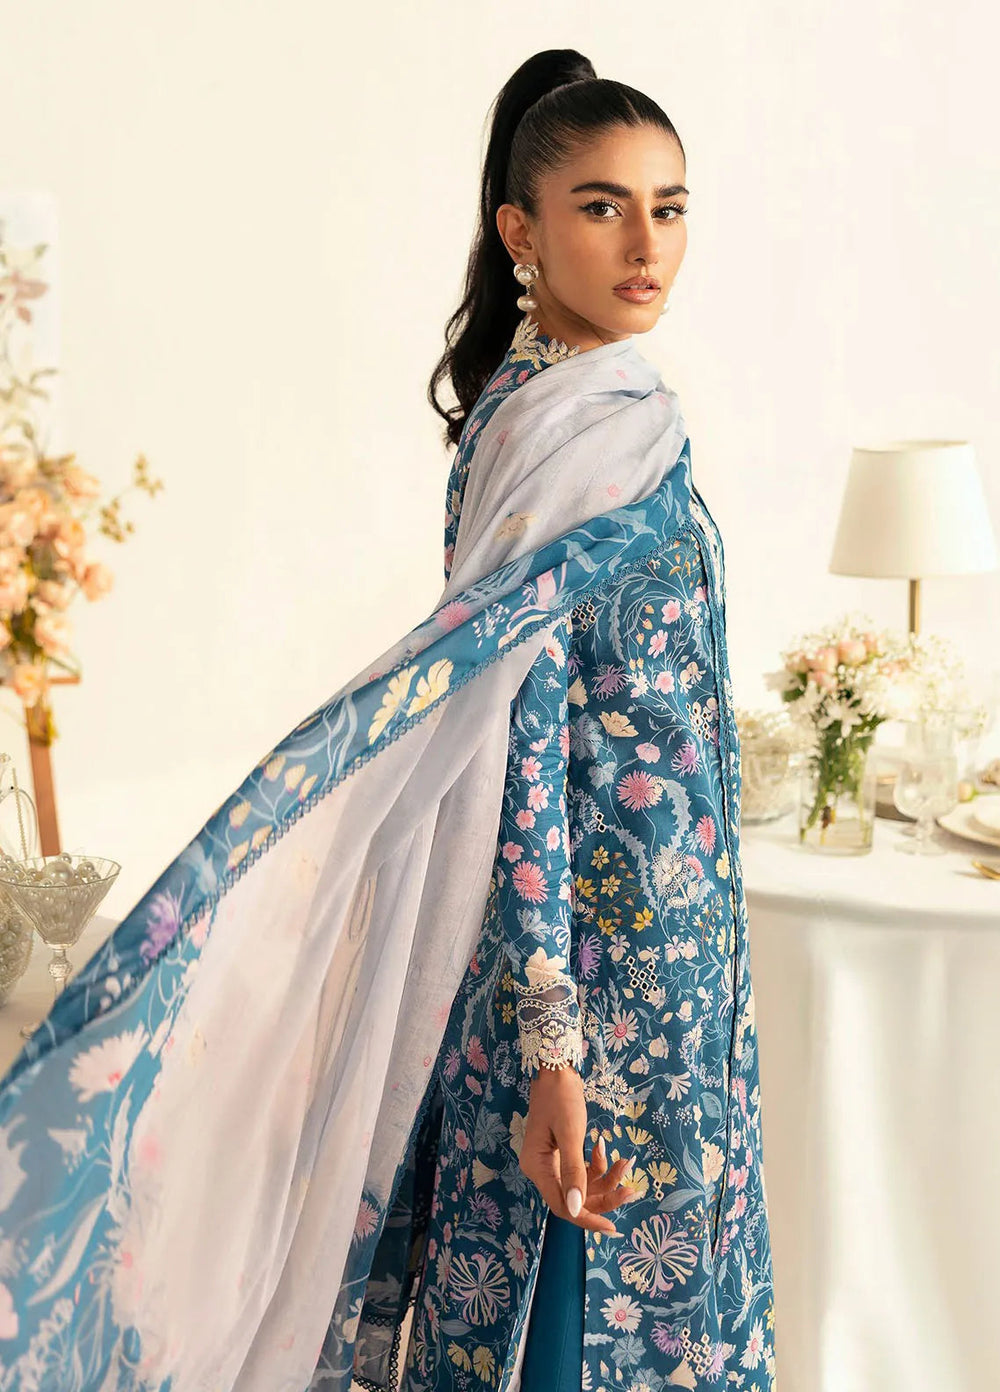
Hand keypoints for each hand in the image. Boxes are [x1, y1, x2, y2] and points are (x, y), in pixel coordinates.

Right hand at [519, 1065, 636, 1234]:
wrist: (557, 1068)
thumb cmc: (561, 1096)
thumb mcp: (571, 1133)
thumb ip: (574, 1172)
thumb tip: (575, 1210)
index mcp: (537, 1167)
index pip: (562, 1206)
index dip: (586, 1219)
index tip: (612, 1227)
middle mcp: (542, 1169)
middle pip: (575, 1198)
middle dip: (604, 1195)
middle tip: (631, 1189)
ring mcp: (551, 1162)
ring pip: (582, 1184)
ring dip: (606, 1177)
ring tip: (625, 1162)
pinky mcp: (562, 1153)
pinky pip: (582, 1169)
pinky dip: (598, 1164)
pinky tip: (606, 1148)